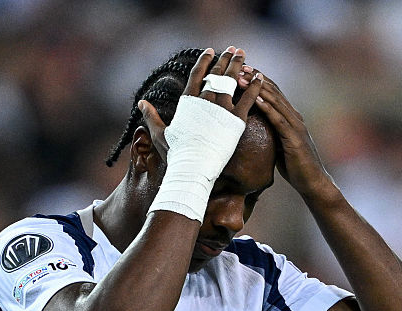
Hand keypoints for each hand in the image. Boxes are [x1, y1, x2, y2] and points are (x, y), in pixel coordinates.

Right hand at [139, 47, 263, 161]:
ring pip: (232, 80)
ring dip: (239, 65)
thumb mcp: (160, 133)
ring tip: (243, 55)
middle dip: (225, 59)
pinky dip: (255, 86)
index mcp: (189, 101)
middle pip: (217, 73)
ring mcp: (222, 109)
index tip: (211, 51)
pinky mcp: (236, 120)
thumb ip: (152, 116)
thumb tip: (141, 102)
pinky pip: (249, 98)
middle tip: (232, 49)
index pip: (198, 74)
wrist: (192, 169)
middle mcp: (206, 100)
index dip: (205, 60)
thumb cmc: (175, 154)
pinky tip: (260, 77)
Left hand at [239, 70, 333, 200]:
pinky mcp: (294, 138)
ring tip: (242, 77)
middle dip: (255, 77)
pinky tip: (256, 98)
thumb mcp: (279, 146)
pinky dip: (267, 107)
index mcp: (289, 118)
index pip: (272, 93)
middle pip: (272, 91)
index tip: (241, 70)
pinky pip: (278, 119)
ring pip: (275, 101)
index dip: (257, 80)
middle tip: (238, 66)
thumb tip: (255, 131)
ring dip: (257, 87)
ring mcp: (295, 126)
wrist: (312, 182)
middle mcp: (293, 116)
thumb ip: (271, 133)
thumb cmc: (295, 166)